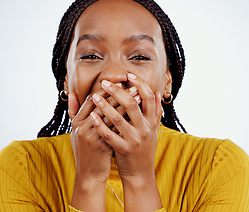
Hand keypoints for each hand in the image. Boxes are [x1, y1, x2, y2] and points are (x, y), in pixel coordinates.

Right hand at [69, 88, 140, 210]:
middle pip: (101, 105)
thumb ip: (75, 112)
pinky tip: (138, 115)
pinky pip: (115, 130)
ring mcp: (90, 137)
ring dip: (126, 105)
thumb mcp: (76, 131)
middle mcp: (81, 128)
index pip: (91, 99)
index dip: (105, 90)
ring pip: (110, 116)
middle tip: (132, 86)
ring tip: (138, 97)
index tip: (119, 82)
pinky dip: (127, 121)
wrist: (88, 175)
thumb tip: (73, 94)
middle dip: (118, 94)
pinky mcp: (100, 146)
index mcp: (76, 122)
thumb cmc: (87, 151)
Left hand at [89, 73, 162, 210]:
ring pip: (118, 118)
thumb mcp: (153, 131)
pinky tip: (91, 116)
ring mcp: (134, 140)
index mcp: (151, 122)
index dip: (139, 84)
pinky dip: (100, 125)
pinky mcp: (124, 150)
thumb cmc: (144, 149)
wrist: (141, 174)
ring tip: (94, 96)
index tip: (128, 75)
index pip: (148, 97)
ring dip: (105, 105)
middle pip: (131, 104)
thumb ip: (154, 112)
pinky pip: (110, 135)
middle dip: (117, 91)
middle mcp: (145, 129)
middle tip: (105, 82)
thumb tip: (157, 93)